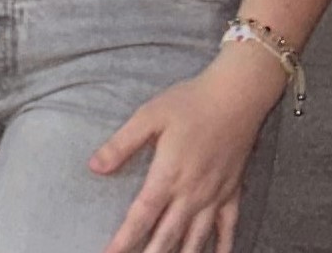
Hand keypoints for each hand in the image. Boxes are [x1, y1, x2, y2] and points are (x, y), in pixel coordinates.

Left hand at [91, 46, 282, 252]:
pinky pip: (228, 230)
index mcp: (168, 176)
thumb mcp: (150, 115)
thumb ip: (122, 143)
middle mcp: (191, 194)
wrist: (237, 94)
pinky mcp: (232, 193)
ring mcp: (213, 197)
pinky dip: (222, 249)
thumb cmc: (191, 102)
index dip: (124, 241)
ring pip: (195, 241)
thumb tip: (94, 166)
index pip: (141, 217)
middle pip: (166, 238)